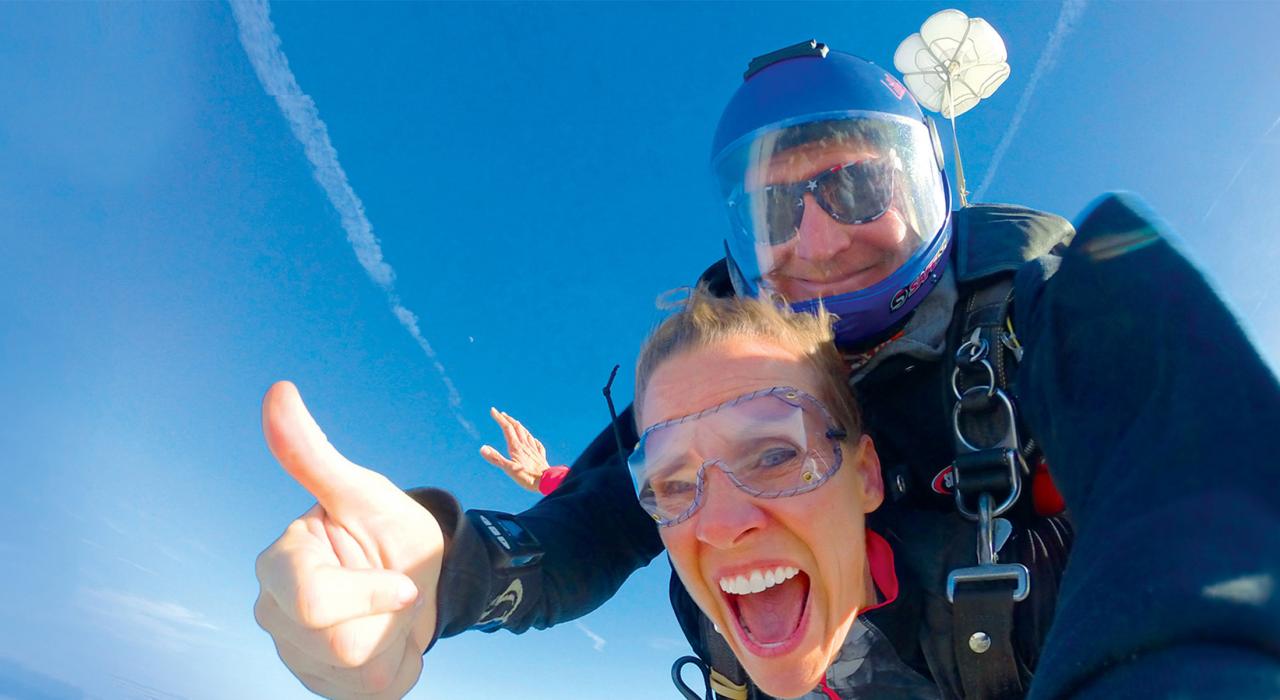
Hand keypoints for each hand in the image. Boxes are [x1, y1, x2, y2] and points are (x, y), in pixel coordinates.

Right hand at [254, 381, 442, 698]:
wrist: (424, 577)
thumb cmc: (390, 531)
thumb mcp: (364, 494)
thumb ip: (315, 455)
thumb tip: (278, 392)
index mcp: (277, 564)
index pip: (311, 601)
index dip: (371, 593)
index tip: (402, 581)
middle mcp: (274, 613)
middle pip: (338, 641)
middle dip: (385, 615)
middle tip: (395, 593)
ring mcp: (296, 654)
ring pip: (357, 667)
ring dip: (394, 639)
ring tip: (389, 614)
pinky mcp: (324, 684)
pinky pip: (372, 688)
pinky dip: (396, 665)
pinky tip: (388, 641)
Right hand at [479, 407, 550, 492]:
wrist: (547, 482)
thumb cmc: (527, 477)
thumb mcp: (509, 469)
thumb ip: (496, 458)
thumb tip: (482, 448)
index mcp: (516, 447)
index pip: (507, 428)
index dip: (499, 418)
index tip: (493, 410)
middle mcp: (525, 445)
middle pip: (517, 428)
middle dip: (508, 419)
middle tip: (501, 414)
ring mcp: (534, 449)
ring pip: (526, 433)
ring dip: (519, 426)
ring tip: (516, 423)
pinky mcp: (540, 456)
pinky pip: (536, 443)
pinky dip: (532, 438)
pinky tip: (533, 439)